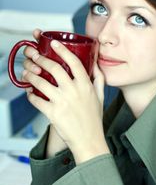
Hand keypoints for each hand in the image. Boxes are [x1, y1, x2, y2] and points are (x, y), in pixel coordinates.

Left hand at [23, 39, 109, 163]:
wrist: (89, 141)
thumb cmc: (94, 120)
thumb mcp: (100, 98)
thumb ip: (99, 80)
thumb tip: (96, 66)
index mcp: (86, 86)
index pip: (74, 62)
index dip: (62, 50)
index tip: (54, 43)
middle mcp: (74, 92)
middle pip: (54, 68)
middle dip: (41, 59)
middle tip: (35, 55)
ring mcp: (62, 102)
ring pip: (41, 83)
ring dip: (31, 76)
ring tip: (27, 73)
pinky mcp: (53, 113)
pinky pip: (37, 100)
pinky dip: (30, 96)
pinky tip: (29, 93)